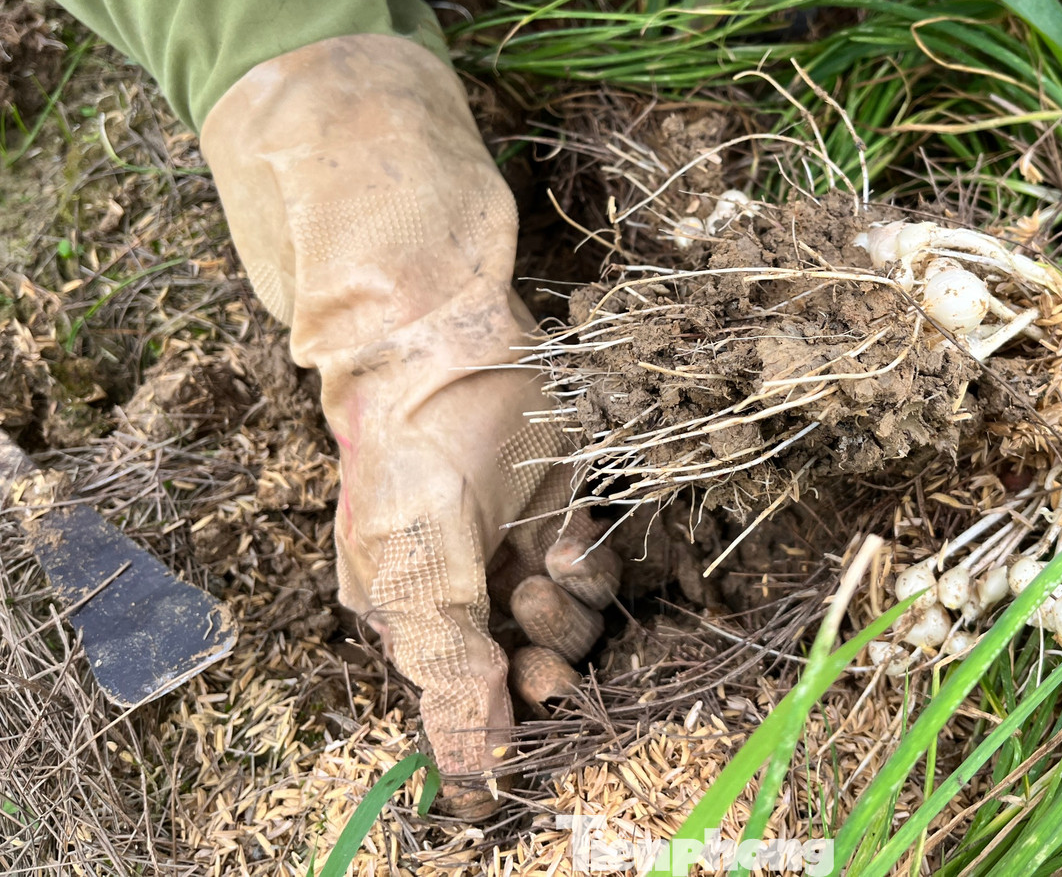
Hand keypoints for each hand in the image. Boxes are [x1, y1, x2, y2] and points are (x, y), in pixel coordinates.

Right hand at [201, 33, 617, 817]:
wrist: (445, 346)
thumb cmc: (414, 457)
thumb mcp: (417, 569)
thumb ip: (451, 666)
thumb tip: (475, 770)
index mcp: (410, 617)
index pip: (460, 706)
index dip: (498, 737)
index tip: (526, 755)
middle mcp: (466, 594)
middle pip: (527, 673)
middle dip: (542, 678)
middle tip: (544, 677)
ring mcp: (515, 552)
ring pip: (572, 626)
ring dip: (569, 615)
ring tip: (547, 571)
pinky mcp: (559, 513)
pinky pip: (597, 571)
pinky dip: (591, 563)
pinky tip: (569, 532)